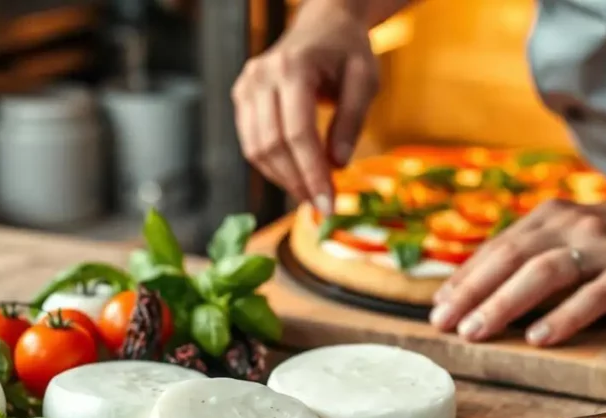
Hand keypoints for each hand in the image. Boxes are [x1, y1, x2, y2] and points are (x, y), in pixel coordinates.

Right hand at [231, 0, 379, 213]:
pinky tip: (294, 176)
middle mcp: (261, 76)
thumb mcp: (364, 79)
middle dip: (296, 182)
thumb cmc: (347, 50)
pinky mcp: (241, 97)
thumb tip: (338, 165)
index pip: (297, 133)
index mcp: (293, 67)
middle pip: (272, 145)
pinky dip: (272, 166)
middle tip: (320, 205)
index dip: (312, 173)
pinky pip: (251, 142)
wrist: (322, 25)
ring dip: (282, 179)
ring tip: (309, 194)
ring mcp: (246, 86)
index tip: (328, 203)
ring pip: (255, 149)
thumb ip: (352, 121)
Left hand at [429, 170, 605, 345]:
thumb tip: (477, 289)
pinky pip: (594, 296)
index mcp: (548, 216)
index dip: (464, 278)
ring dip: (503, 304)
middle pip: (510, 258)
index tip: (437, 306)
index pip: (496, 248)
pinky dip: (564, 317)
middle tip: (443, 322)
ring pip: (543, 274)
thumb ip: (531, 252)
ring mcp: (603, 247)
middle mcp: (571, 226)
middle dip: (471, 292)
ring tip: (476, 331)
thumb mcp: (570, 231)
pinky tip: (539, 338)